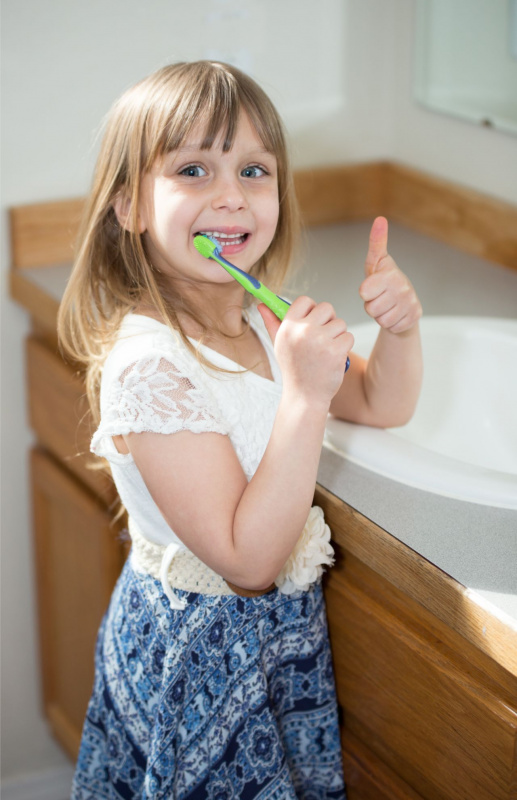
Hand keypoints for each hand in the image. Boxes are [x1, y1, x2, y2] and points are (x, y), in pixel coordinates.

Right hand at [258, 298, 353, 404]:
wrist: (304, 397)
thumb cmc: (294, 369)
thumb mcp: (279, 345)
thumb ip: (272, 322)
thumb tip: (262, 304)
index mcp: (288, 327)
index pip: (305, 300)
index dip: (313, 310)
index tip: (313, 322)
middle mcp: (302, 331)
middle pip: (326, 308)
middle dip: (329, 320)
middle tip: (323, 337)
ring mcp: (320, 340)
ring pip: (340, 323)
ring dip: (338, 335)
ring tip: (326, 351)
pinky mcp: (335, 351)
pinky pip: (348, 336)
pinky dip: (345, 346)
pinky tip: (334, 357)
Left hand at [359, 217, 421, 333]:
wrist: (404, 301)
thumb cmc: (384, 279)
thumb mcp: (376, 262)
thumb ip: (377, 242)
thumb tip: (380, 219)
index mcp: (391, 273)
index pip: (364, 292)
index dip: (365, 293)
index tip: (372, 287)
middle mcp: (403, 287)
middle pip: (371, 308)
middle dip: (371, 305)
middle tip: (380, 297)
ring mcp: (410, 302)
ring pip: (381, 319)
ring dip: (380, 315)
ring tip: (387, 305)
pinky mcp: (415, 316)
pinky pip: (391, 327)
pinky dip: (390, 323)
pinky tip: (395, 313)